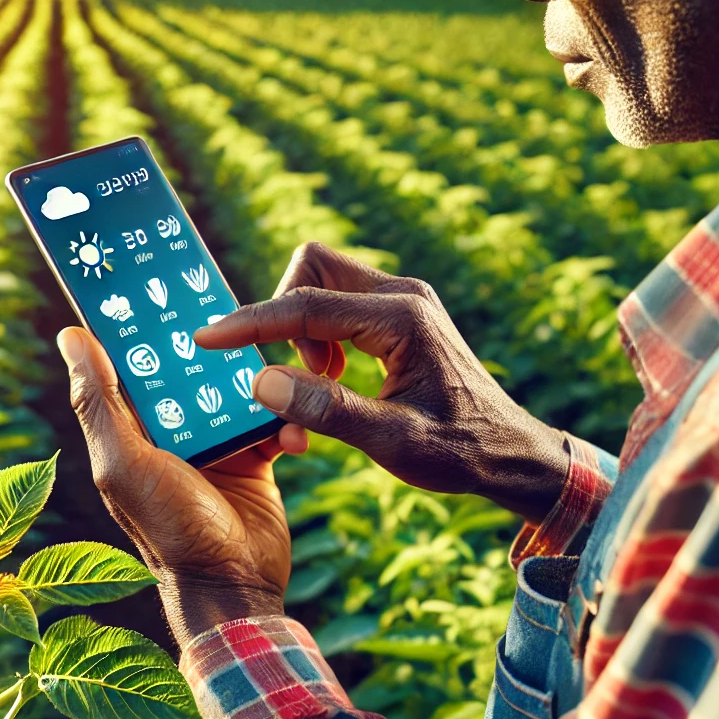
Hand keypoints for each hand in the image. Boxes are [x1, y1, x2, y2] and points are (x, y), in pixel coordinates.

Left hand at [57, 327, 290, 645]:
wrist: (234, 587)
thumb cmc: (168, 528)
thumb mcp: (124, 462)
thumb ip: (99, 401)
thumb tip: (70, 334)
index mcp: (133, 426)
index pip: (134, 360)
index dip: (141, 322)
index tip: (156, 278)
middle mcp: (173, 429)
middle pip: (192, 367)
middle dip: (211, 343)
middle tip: (236, 308)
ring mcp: (217, 441)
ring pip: (237, 387)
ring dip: (257, 381)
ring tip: (276, 371)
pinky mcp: (256, 456)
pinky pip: (272, 420)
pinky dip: (285, 423)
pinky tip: (293, 436)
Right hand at [194, 243, 568, 524]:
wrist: (512, 452)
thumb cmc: (460, 451)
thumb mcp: (393, 441)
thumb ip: (327, 410)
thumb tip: (261, 382)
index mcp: (402, 318)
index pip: (306, 305)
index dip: (251, 323)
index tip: (207, 338)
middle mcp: (403, 294)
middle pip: (313, 265)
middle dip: (283, 312)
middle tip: (296, 372)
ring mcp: (403, 299)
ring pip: (322, 281)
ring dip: (302, 326)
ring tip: (320, 383)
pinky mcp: (400, 313)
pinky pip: (339, 303)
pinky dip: (320, 333)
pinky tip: (334, 378)